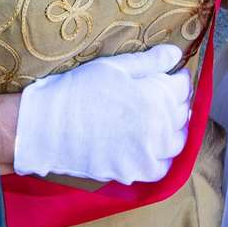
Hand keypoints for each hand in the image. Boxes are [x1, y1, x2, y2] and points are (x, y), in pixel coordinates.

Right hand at [14, 45, 191, 184]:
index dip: (176, 78)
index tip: (169, 76)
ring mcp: (147, 153)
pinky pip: (160, 168)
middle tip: (159, 97)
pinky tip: (147, 146)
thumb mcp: (114, 67)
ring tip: (156, 121)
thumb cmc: (76, 92)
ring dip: (172, 130)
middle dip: (175, 102)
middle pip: (182, 114)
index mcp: (155, 97)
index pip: (182, 87)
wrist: (45, 129)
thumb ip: (150, 61)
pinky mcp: (134, 172)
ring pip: (176, 142)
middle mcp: (157, 127)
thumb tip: (176, 54)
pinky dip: (159, 158)